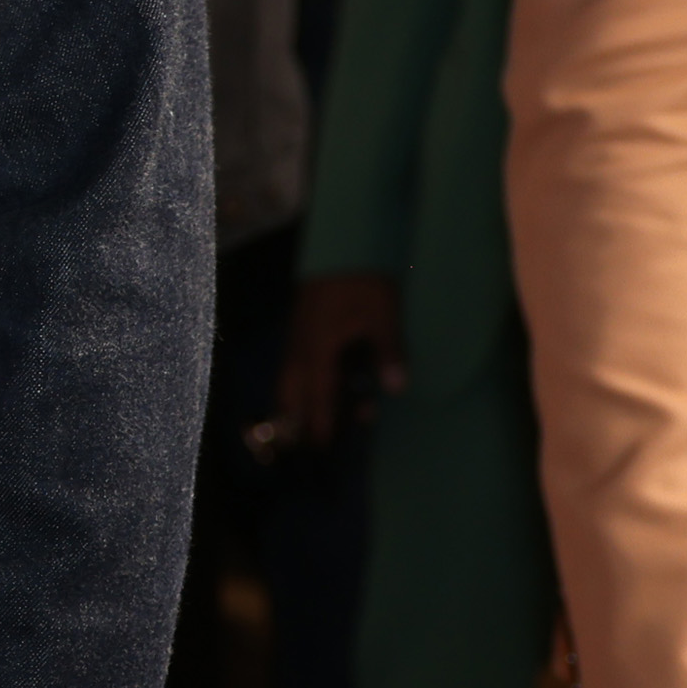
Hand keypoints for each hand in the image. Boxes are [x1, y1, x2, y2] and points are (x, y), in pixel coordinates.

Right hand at [276, 268, 402, 453]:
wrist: (345, 240)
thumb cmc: (364, 277)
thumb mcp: (384, 314)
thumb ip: (389, 352)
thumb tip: (396, 389)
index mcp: (319, 348)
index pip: (317, 396)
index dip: (319, 423)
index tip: (321, 446)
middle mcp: (302, 345)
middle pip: (291, 391)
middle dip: (297, 417)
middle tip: (306, 441)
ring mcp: (299, 333)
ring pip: (290, 376)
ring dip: (299, 398)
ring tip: (309, 417)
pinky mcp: (303, 323)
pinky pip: (295, 361)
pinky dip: (303, 378)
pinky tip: (318, 379)